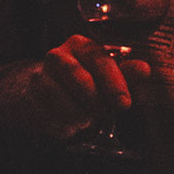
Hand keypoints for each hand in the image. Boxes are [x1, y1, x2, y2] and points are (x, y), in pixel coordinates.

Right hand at [30, 33, 150, 142]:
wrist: (40, 92)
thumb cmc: (82, 82)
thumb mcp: (106, 76)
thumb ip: (126, 73)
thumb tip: (144, 69)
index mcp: (80, 46)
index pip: (99, 61)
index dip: (114, 83)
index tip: (124, 103)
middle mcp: (57, 56)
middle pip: (81, 80)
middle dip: (97, 102)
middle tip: (102, 112)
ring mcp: (39, 78)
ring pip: (66, 104)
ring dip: (81, 117)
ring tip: (84, 115)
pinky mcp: (29, 100)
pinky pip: (53, 121)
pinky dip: (65, 127)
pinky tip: (68, 121)